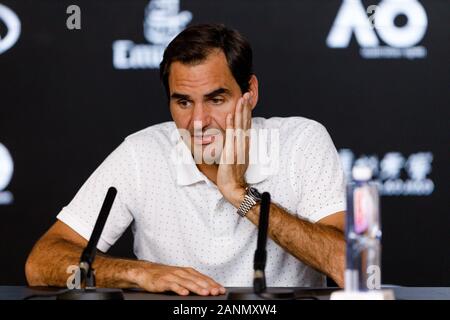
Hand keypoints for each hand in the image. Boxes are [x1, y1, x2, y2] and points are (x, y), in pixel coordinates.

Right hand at [133, 262, 225, 295]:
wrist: (146, 271)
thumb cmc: (165, 275)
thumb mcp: (180, 276)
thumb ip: (192, 281)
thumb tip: (207, 288)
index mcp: (188, 271)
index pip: (203, 278)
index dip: (213, 284)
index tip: (221, 290)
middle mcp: (182, 272)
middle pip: (198, 280)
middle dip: (208, 286)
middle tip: (216, 292)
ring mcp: (173, 276)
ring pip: (187, 282)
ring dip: (197, 288)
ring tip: (205, 293)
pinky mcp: (164, 281)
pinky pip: (173, 286)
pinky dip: (179, 289)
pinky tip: (185, 294)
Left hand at [217, 92, 252, 207]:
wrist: (233, 186)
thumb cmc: (233, 174)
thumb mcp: (238, 157)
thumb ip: (238, 146)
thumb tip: (239, 138)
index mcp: (245, 144)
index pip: (246, 124)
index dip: (247, 112)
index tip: (247, 100)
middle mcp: (243, 144)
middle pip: (245, 122)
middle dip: (246, 107)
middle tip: (247, 93)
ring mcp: (238, 148)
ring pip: (239, 126)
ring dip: (240, 112)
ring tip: (241, 99)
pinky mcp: (230, 152)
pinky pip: (230, 136)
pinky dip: (230, 125)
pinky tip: (229, 115)